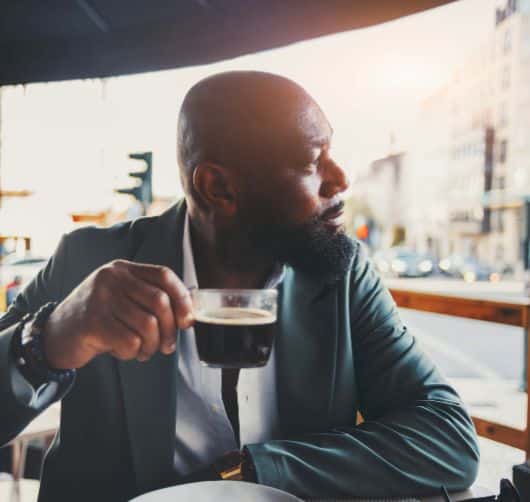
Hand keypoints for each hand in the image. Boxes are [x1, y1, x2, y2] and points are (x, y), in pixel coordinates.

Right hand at [42, 260, 193, 368]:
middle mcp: (112, 277)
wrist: (57, 334)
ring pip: (148, 325)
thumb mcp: (123, 299)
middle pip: (160, 301)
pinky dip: (133, 353)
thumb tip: (189, 315)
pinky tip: (123, 352)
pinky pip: (130, 342)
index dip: (183, 298)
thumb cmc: (101, 319)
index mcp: (123, 269)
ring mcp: (100, 298)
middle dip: (170, 329)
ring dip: (151, 346)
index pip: (164, 275)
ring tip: (143, 351)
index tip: (187, 321)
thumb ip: (150, 300)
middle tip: (167, 346)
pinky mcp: (92, 322)